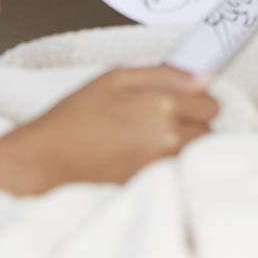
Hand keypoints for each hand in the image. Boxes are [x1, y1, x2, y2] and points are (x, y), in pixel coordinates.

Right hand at [9, 67, 219, 187]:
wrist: (47, 161)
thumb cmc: (75, 118)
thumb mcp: (114, 78)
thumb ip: (163, 74)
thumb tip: (203, 77)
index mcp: (160, 103)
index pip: (209, 103)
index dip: (196, 100)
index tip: (182, 101)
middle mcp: (168, 135)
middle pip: (209, 130)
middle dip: (194, 124)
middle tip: (164, 121)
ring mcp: (162, 164)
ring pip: (197, 152)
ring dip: (185, 145)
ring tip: (153, 140)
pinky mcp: (153, 184)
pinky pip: (180, 171)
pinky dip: (171, 164)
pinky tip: (145, 158)